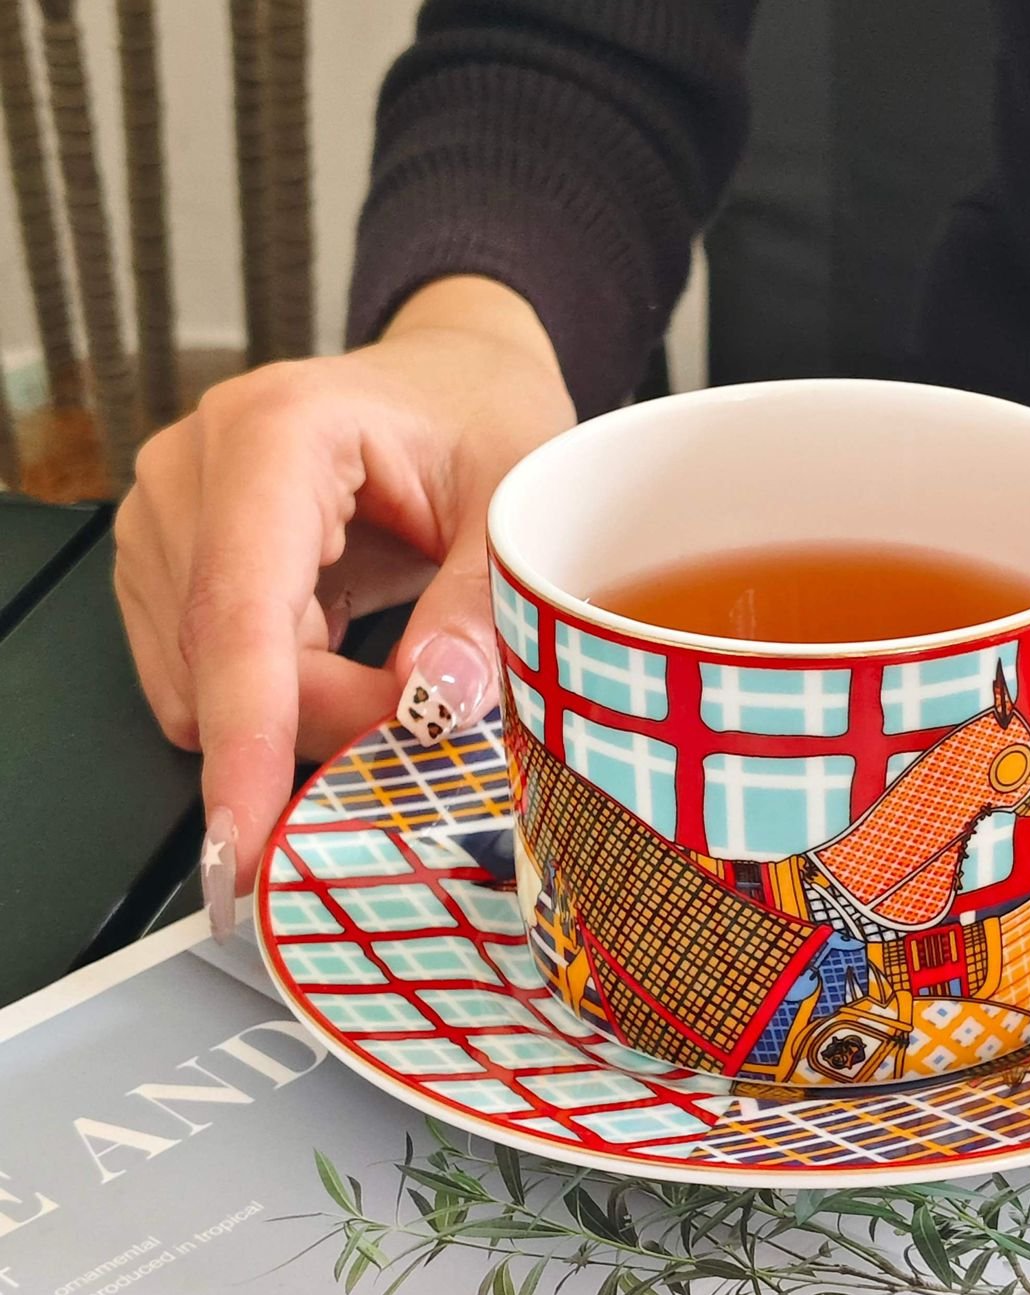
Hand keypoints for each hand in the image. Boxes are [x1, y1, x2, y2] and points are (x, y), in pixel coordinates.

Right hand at [114, 277, 576, 934]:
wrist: (448, 382)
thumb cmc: (483, 419)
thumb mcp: (519, 497)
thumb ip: (481, 601)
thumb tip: (434, 702)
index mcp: (276, 434)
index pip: (241, 611)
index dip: (248, 734)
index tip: (245, 836)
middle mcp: (193, 470)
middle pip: (226, 664)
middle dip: (326, 720)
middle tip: (433, 704)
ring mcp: (169, 517)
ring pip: (208, 686)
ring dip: (310, 711)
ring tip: (397, 656)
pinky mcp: (170, 563)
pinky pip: (207, 680)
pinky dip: (286, 698)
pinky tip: (345, 653)